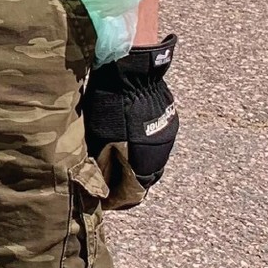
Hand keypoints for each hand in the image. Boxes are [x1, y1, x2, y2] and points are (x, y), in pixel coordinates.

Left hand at [83, 33, 177, 208]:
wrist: (132, 68)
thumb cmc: (112, 104)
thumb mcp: (101, 137)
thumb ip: (103, 162)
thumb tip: (100, 182)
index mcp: (146, 160)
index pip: (134, 192)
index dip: (117, 197)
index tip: (104, 198)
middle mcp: (162, 150)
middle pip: (145, 176)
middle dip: (126, 181)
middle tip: (108, 180)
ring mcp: (167, 131)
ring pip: (150, 157)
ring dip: (134, 162)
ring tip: (115, 161)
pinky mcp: (166, 115)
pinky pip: (153, 139)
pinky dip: (139, 144)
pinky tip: (125, 137)